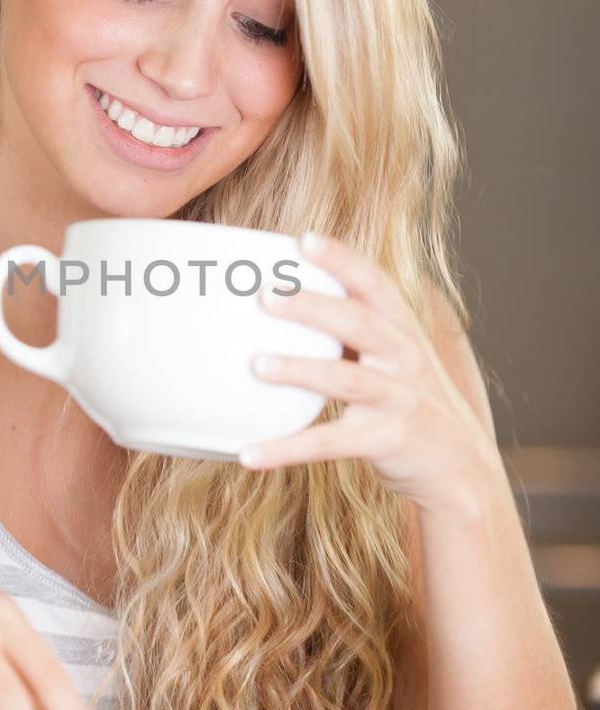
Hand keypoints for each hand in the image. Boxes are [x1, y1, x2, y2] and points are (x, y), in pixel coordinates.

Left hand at [237, 231, 497, 519]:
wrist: (461, 469)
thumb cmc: (409, 403)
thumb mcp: (394, 358)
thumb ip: (354, 331)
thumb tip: (285, 302)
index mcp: (403, 330)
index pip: (375, 283)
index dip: (342, 259)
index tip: (304, 240)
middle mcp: (406, 358)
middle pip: (360, 323)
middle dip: (313, 307)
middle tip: (266, 295)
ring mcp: (400, 400)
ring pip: (349, 380)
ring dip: (301, 370)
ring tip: (257, 365)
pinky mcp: (389, 441)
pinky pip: (331, 443)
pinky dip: (288, 448)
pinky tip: (248, 454)